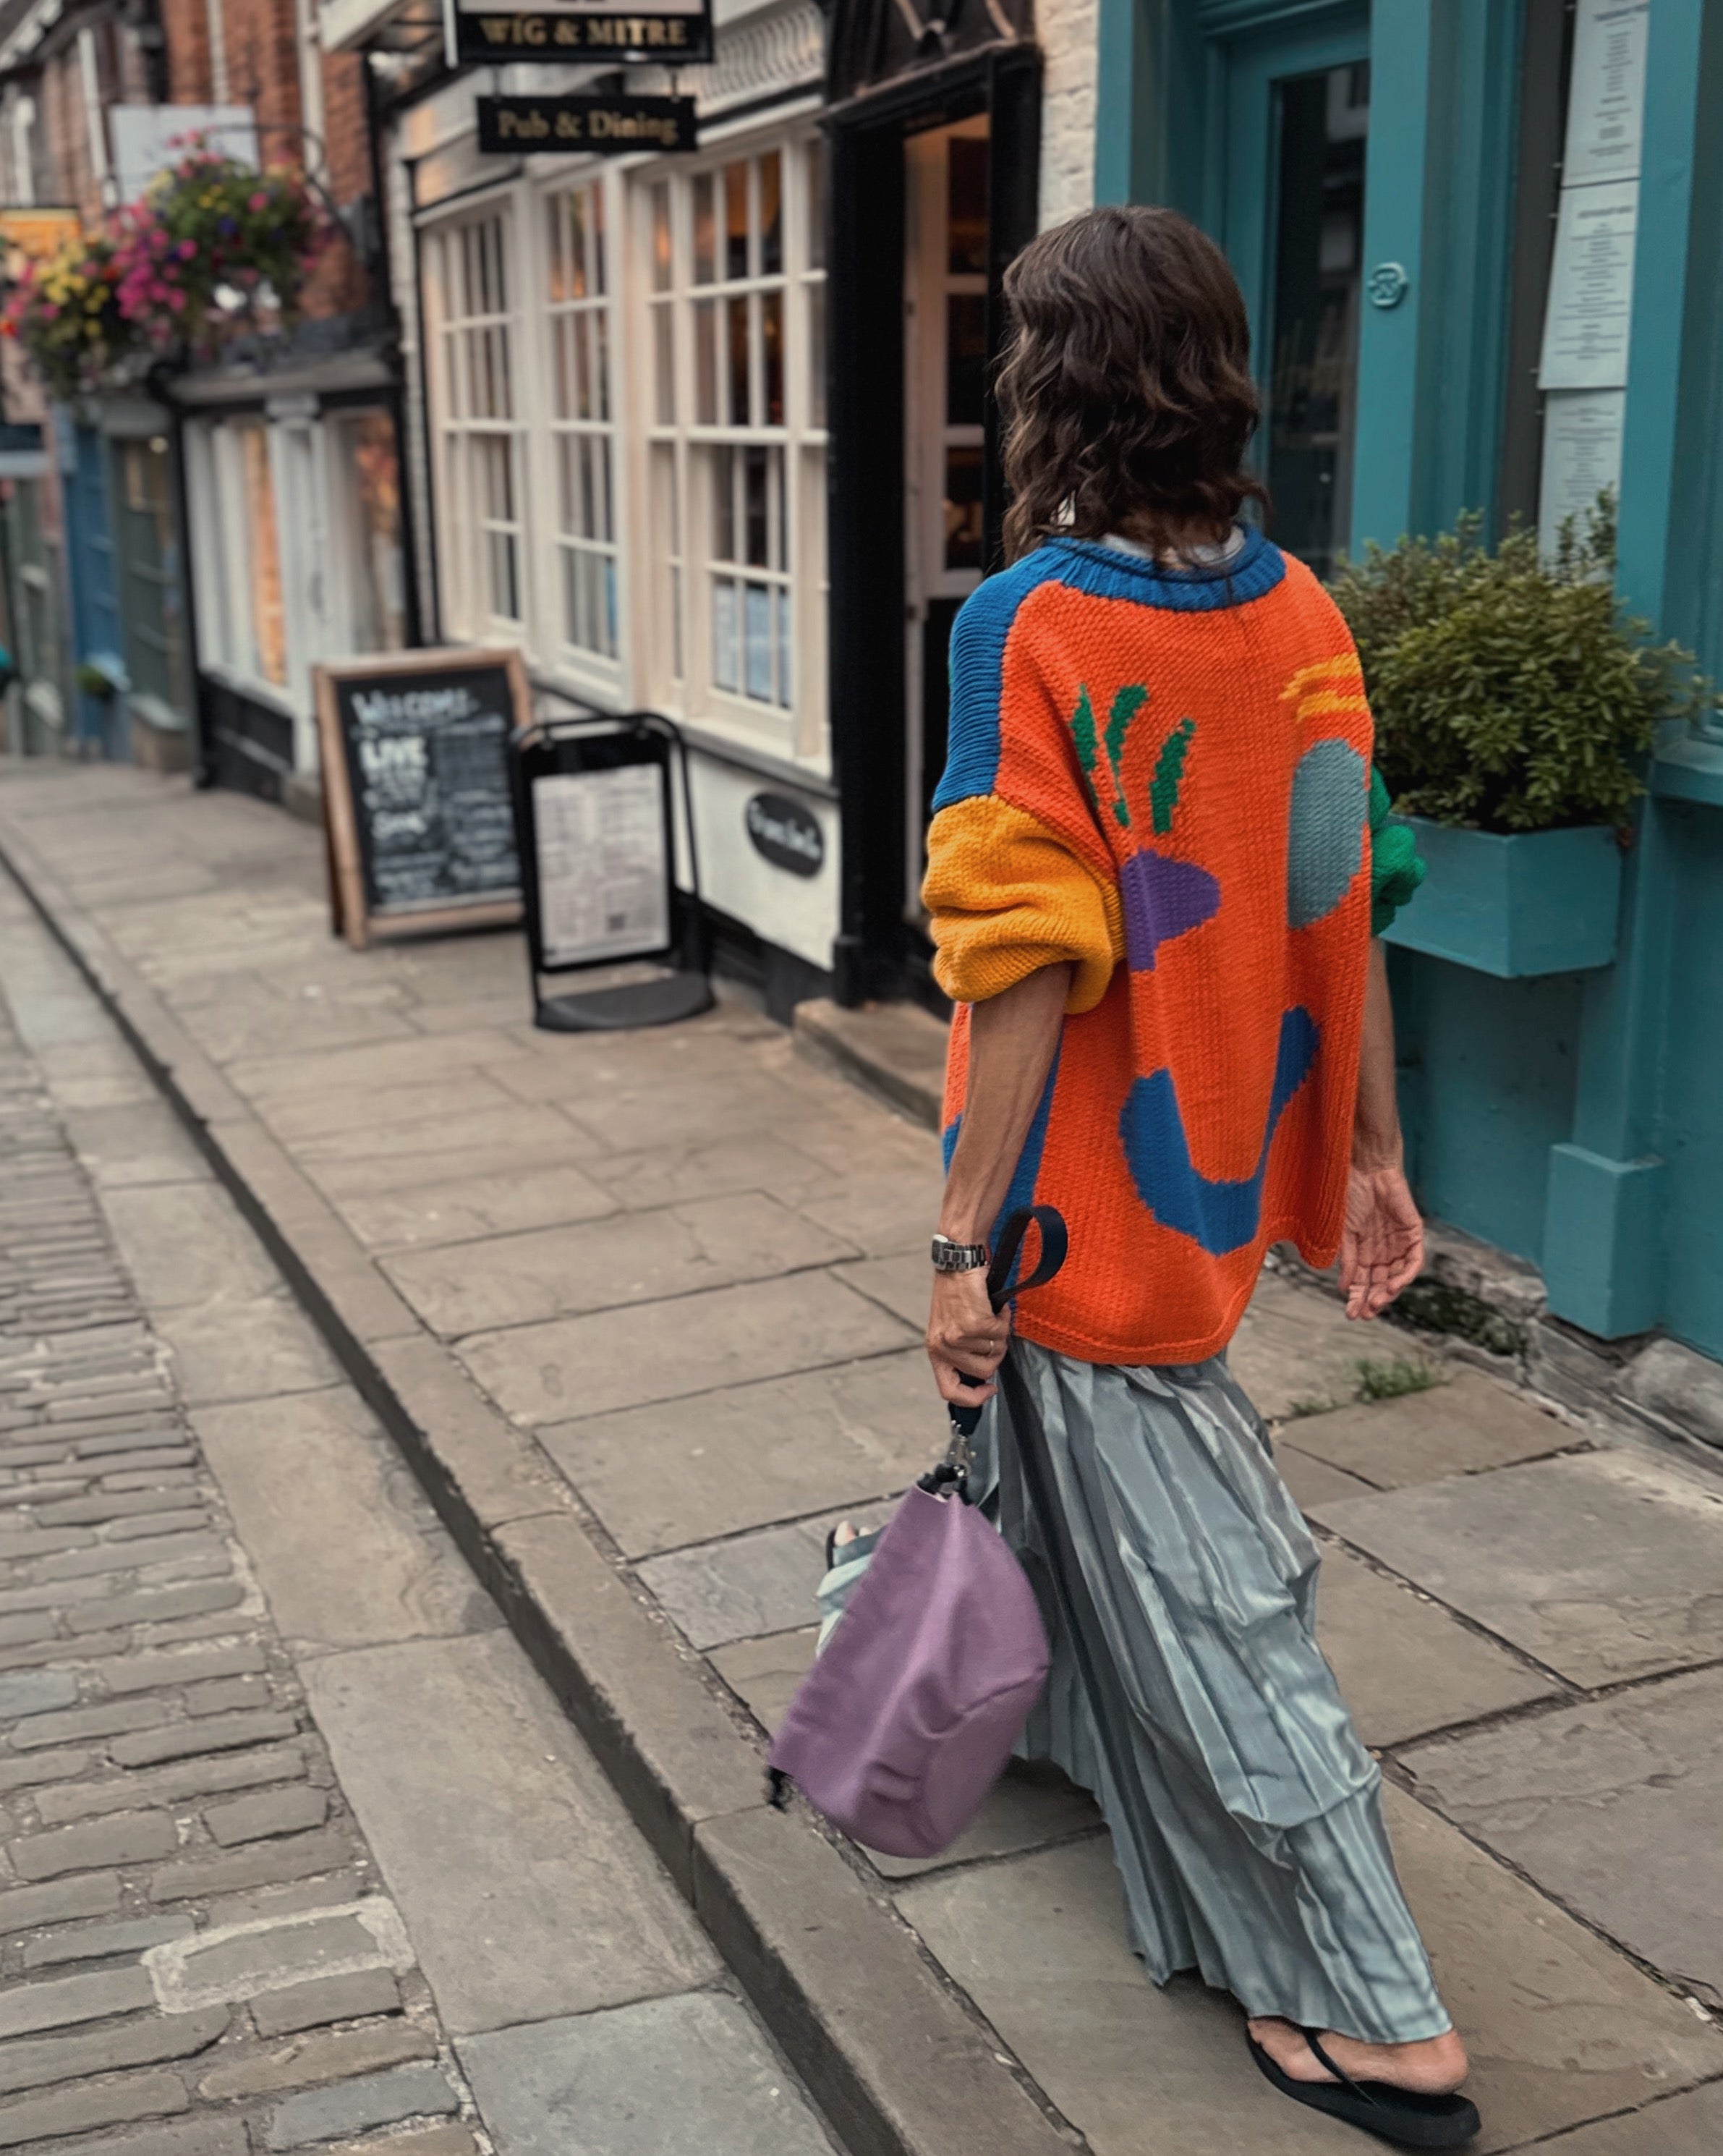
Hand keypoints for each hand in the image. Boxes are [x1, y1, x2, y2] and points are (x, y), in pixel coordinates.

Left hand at [926, 1266, 1008, 1406]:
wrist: (958, 1262)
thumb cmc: (957, 1292)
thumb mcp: (949, 1327)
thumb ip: (961, 1352)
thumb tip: (985, 1374)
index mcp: (935, 1350)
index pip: (949, 1392)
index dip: (972, 1398)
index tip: (990, 1389)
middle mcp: (943, 1346)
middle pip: (983, 1371)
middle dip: (996, 1354)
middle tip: (994, 1333)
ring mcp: (958, 1336)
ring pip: (995, 1351)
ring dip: (1000, 1333)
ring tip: (991, 1315)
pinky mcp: (974, 1323)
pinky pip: (1001, 1332)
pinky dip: (1003, 1318)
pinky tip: (995, 1306)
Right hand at [1339, 1163, 1423, 1319]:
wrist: (1367, 1170)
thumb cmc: (1351, 1196)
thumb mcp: (1345, 1233)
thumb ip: (1347, 1259)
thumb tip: (1343, 1287)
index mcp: (1364, 1251)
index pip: (1363, 1281)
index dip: (1357, 1298)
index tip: (1351, 1314)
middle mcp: (1383, 1251)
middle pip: (1380, 1283)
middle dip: (1372, 1299)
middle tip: (1365, 1313)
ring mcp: (1399, 1244)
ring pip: (1397, 1277)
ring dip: (1388, 1292)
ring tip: (1377, 1302)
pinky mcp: (1414, 1234)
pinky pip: (1413, 1262)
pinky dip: (1405, 1276)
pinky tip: (1392, 1286)